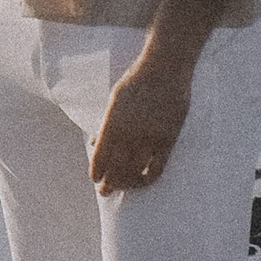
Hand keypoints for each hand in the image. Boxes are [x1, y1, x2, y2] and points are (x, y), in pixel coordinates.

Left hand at [88, 49, 195, 195]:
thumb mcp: (114, 99)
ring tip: (122, 188)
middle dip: (109, 183)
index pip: (100, 157)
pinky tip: (142, 181)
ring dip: (126, 184)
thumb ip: (105, 123)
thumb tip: (93, 144)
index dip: (97, 172)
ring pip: (135, 173)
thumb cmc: (137, 80)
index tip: (95, 179)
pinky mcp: (167, 140)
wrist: (166, 68)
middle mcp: (129, 134)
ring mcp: (149, 138)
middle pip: (116, 169)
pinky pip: (156, 169)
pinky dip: (147, 179)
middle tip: (105, 192)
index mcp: (112, 122)